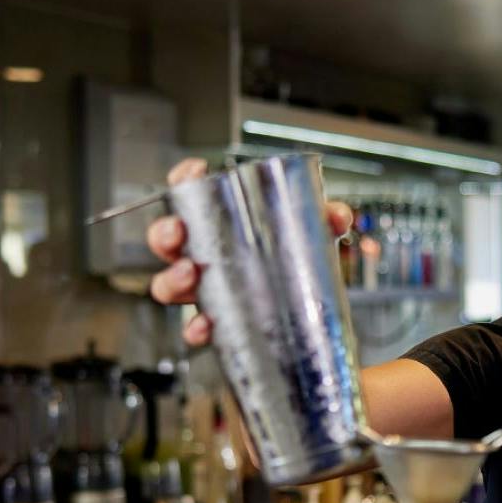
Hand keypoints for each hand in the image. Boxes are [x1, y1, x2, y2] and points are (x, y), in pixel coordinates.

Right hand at [146, 157, 356, 348]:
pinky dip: (196, 329)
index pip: (190, 191)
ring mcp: (206, 287)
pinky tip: (206, 327)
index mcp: (220, 220)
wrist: (309, 302)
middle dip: (166, 233)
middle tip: (179, 231)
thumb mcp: (313, 231)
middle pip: (167, 238)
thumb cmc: (297, 255)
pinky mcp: (216, 319)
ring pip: (169, 283)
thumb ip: (326, 218)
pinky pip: (194, 327)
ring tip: (190, 274)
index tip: (194, 173)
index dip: (184, 179)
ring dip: (172, 279)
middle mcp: (204, 251)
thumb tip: (336, 215)